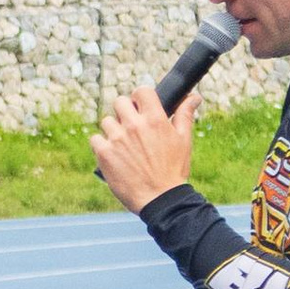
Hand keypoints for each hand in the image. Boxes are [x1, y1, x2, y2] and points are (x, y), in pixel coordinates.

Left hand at [91, 85, 198, 213]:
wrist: (159, 198)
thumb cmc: (173, 169)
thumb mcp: (184, 140)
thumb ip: (185, 115)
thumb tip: (194, 97)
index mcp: (155, 118)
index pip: (141, 90)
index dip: (140, 96)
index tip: (140, 106)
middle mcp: (134, 125)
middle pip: (119, 102)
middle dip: (124, 110)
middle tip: (130, 125)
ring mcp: (117, 139)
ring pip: (106, 121)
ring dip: (112, 129)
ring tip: (122, 143)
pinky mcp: (104, 153)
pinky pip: (95, 139)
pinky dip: (101, 145)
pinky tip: (111, 153)